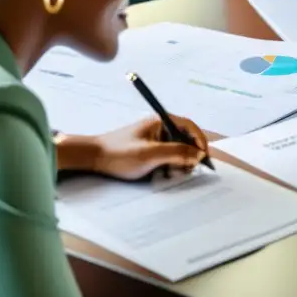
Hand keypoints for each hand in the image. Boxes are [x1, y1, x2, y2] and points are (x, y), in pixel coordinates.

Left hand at [91, 116, 211, 180]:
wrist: (93, 158)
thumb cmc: (120, 153)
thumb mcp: (151, 155)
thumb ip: (177, 153)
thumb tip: (198, 154)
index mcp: (161, 121)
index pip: (190, 127)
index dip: (200, 141)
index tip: (203, 157)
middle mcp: (160, 128)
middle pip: (185, 140)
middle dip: (187, 156)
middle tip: (185, 170)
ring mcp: (154, 139)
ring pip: (176, 151)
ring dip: (177, 163)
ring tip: (168, 174)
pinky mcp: (148, 150)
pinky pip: (166, 157)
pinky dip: (167, 166)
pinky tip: (160, 175)